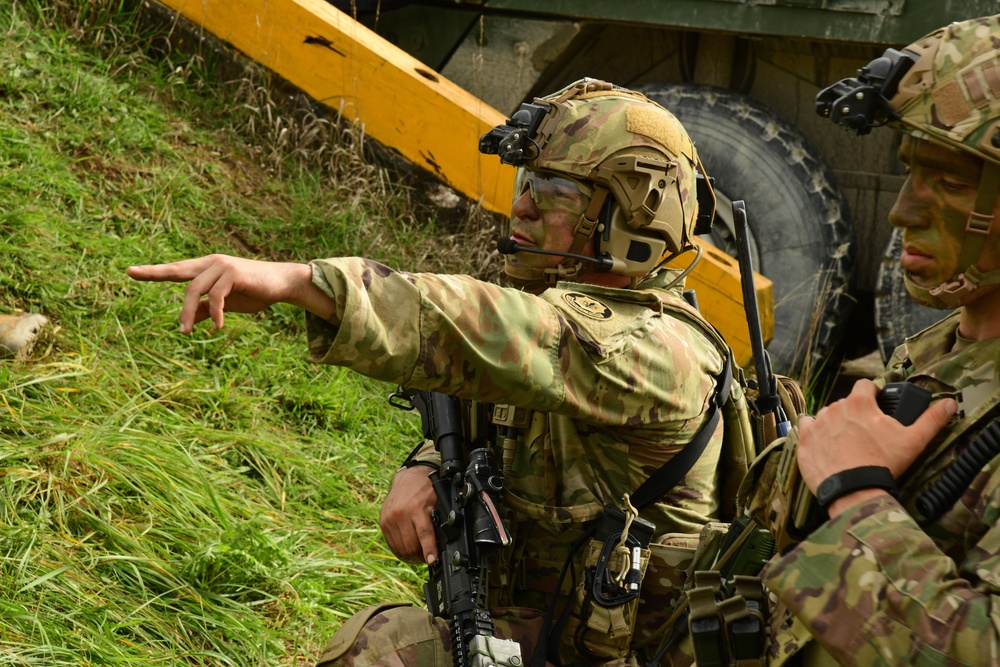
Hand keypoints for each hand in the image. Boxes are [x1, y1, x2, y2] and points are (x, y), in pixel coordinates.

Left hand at [127, 254, 332, 332]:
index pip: (177, 269)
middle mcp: (211, 262)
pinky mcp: (233, 273)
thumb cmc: (255, 292)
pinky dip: (215, 314)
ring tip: (186, 332)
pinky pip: (215, 296)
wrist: (282, 284)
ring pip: (195, 290)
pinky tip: (218, 327)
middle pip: (179, 275)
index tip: (131, 271)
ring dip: (188, 313)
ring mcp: (221, 265)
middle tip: (141, 284)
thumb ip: (207, 308)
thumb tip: (190, 319)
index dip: (154, 271)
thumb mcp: (228, 303)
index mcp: (207, 268)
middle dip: (161, 280)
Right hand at [380, 466, 439, 564]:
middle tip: (429, 556)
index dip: (428, 550)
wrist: (408, 477)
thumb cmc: (426, 488)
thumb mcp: (437, 500)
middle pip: (411, 545)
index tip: (432, 561)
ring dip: (411, 554)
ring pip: (401, 547)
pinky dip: (401, 548)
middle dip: (421, 555)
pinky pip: (392, 543)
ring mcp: (389, 518)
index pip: (424, 534)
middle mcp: (400, 513)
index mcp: (416, 507)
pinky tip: (409, 547)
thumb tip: (444, 540)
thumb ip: (439, 518)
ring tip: (420, 553)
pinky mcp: (383, 522)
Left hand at [797, 379, 956, 514]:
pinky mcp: (804, 440)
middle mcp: (835, 408)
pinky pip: (805, 427)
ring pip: (826, 416)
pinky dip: (813, 432)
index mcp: (859, 404)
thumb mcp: (913, 441)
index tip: (876, 404)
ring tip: (846, 443)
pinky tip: (823, 443)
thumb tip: (949, 404)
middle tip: (865, 434)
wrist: (854, 490)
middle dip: (855, 415)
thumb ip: (931, 420)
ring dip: (835, 424)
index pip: (864, 385)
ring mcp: (817, 423)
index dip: (872, 393)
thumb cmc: (883, 464)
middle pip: (846, 404)